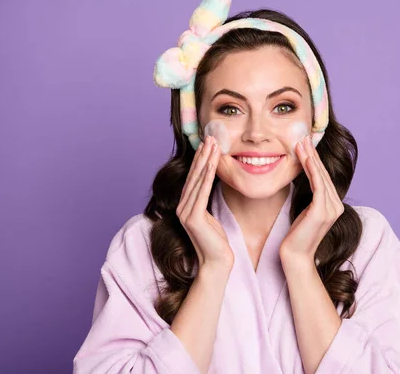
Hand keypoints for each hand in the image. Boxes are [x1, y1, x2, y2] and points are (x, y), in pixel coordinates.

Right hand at [176, 135, 233, 269]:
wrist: (217, 263)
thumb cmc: (217, 241)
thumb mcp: (211, 216)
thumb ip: (206, 202)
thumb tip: (209, 186)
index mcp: (186, 206)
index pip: (194, 178)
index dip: (200, 160)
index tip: (207, 144)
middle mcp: (182, 207)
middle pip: (194, 175)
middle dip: (202, 155)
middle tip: (210, 136)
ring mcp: (185, 212)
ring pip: (197, 181)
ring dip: (205, 161)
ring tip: (212, 144)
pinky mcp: (192, 218)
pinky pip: (202, 192)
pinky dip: (207, 176)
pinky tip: (211, 164)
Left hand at [279, 135, 343, 260]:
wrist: (295, 257)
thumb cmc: (295, 236)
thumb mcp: (304, 212)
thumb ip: (309, 197)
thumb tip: (302, 179)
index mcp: (334, 206)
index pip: (323, 178)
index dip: (314, 160)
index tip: (304, 144)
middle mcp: (336, 206)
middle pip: (324, 174)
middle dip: (313, 154)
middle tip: (303, 137)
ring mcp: (332, 209)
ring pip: (321, 177)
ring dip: (311, 158)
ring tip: (301, 143)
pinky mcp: (322, 211)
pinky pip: (317, 185)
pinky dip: (311, 170)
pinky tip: (304, 158)